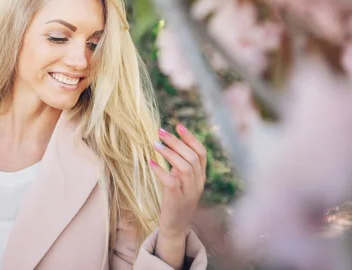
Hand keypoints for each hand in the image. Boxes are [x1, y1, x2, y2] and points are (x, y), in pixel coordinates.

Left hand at [150, 123, 206, 238]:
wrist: (175, 226)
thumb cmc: (175, 199)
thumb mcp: (182, 181)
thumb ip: (181, 165)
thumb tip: (171, 144)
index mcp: (201, 176)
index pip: (201, 153)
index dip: (191, 138)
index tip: (178, 125)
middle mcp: (198, 183)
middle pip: (191, 157)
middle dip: (176, 141)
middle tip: (160, 131)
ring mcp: (189, 192)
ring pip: (184, 167)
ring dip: (168, 153)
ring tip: (154, 144)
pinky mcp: (177, 200)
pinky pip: (171, 181)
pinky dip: (160, 170)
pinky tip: (150, 162)